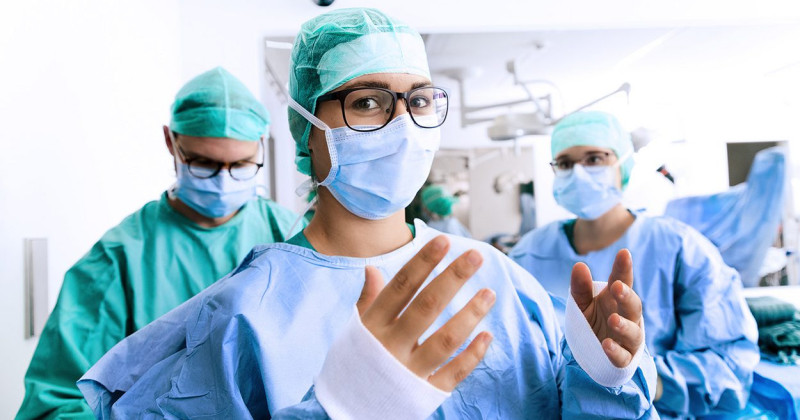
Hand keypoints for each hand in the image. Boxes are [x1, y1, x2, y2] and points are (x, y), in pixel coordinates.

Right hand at [356, 235, 495, 391]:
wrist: (346, 410)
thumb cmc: (356, 362)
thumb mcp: (356, 330)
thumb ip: (369, 300)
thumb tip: (371, 268)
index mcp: (373, 325)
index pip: (401, 286)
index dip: (422, 262)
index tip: (444, 240)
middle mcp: (390, 346)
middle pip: (426, 307)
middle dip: (452, 278)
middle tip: (476, 255)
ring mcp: (408, 371)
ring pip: (444, 341)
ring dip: (469, 315)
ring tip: (489, 293)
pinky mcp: (423, 393)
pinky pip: (452, 375)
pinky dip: (471, 356)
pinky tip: (487, 336)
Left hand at [570, 249, 643, 367]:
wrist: (594, 352)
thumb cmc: (593, 321)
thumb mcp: (582, 303)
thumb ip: (580, 287)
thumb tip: (579, 265)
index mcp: (617, 299)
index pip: (622, 281)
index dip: (624, 268)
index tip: (623, 253)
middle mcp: (628, 317)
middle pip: (633, 306)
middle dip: (626, 296)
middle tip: (617, 287)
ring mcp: (628, 339)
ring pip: (632, 332)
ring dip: (624, 326)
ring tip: (612, 319)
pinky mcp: (624, 358)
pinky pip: (622, 357)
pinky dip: (616, 352)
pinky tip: (606, 345)